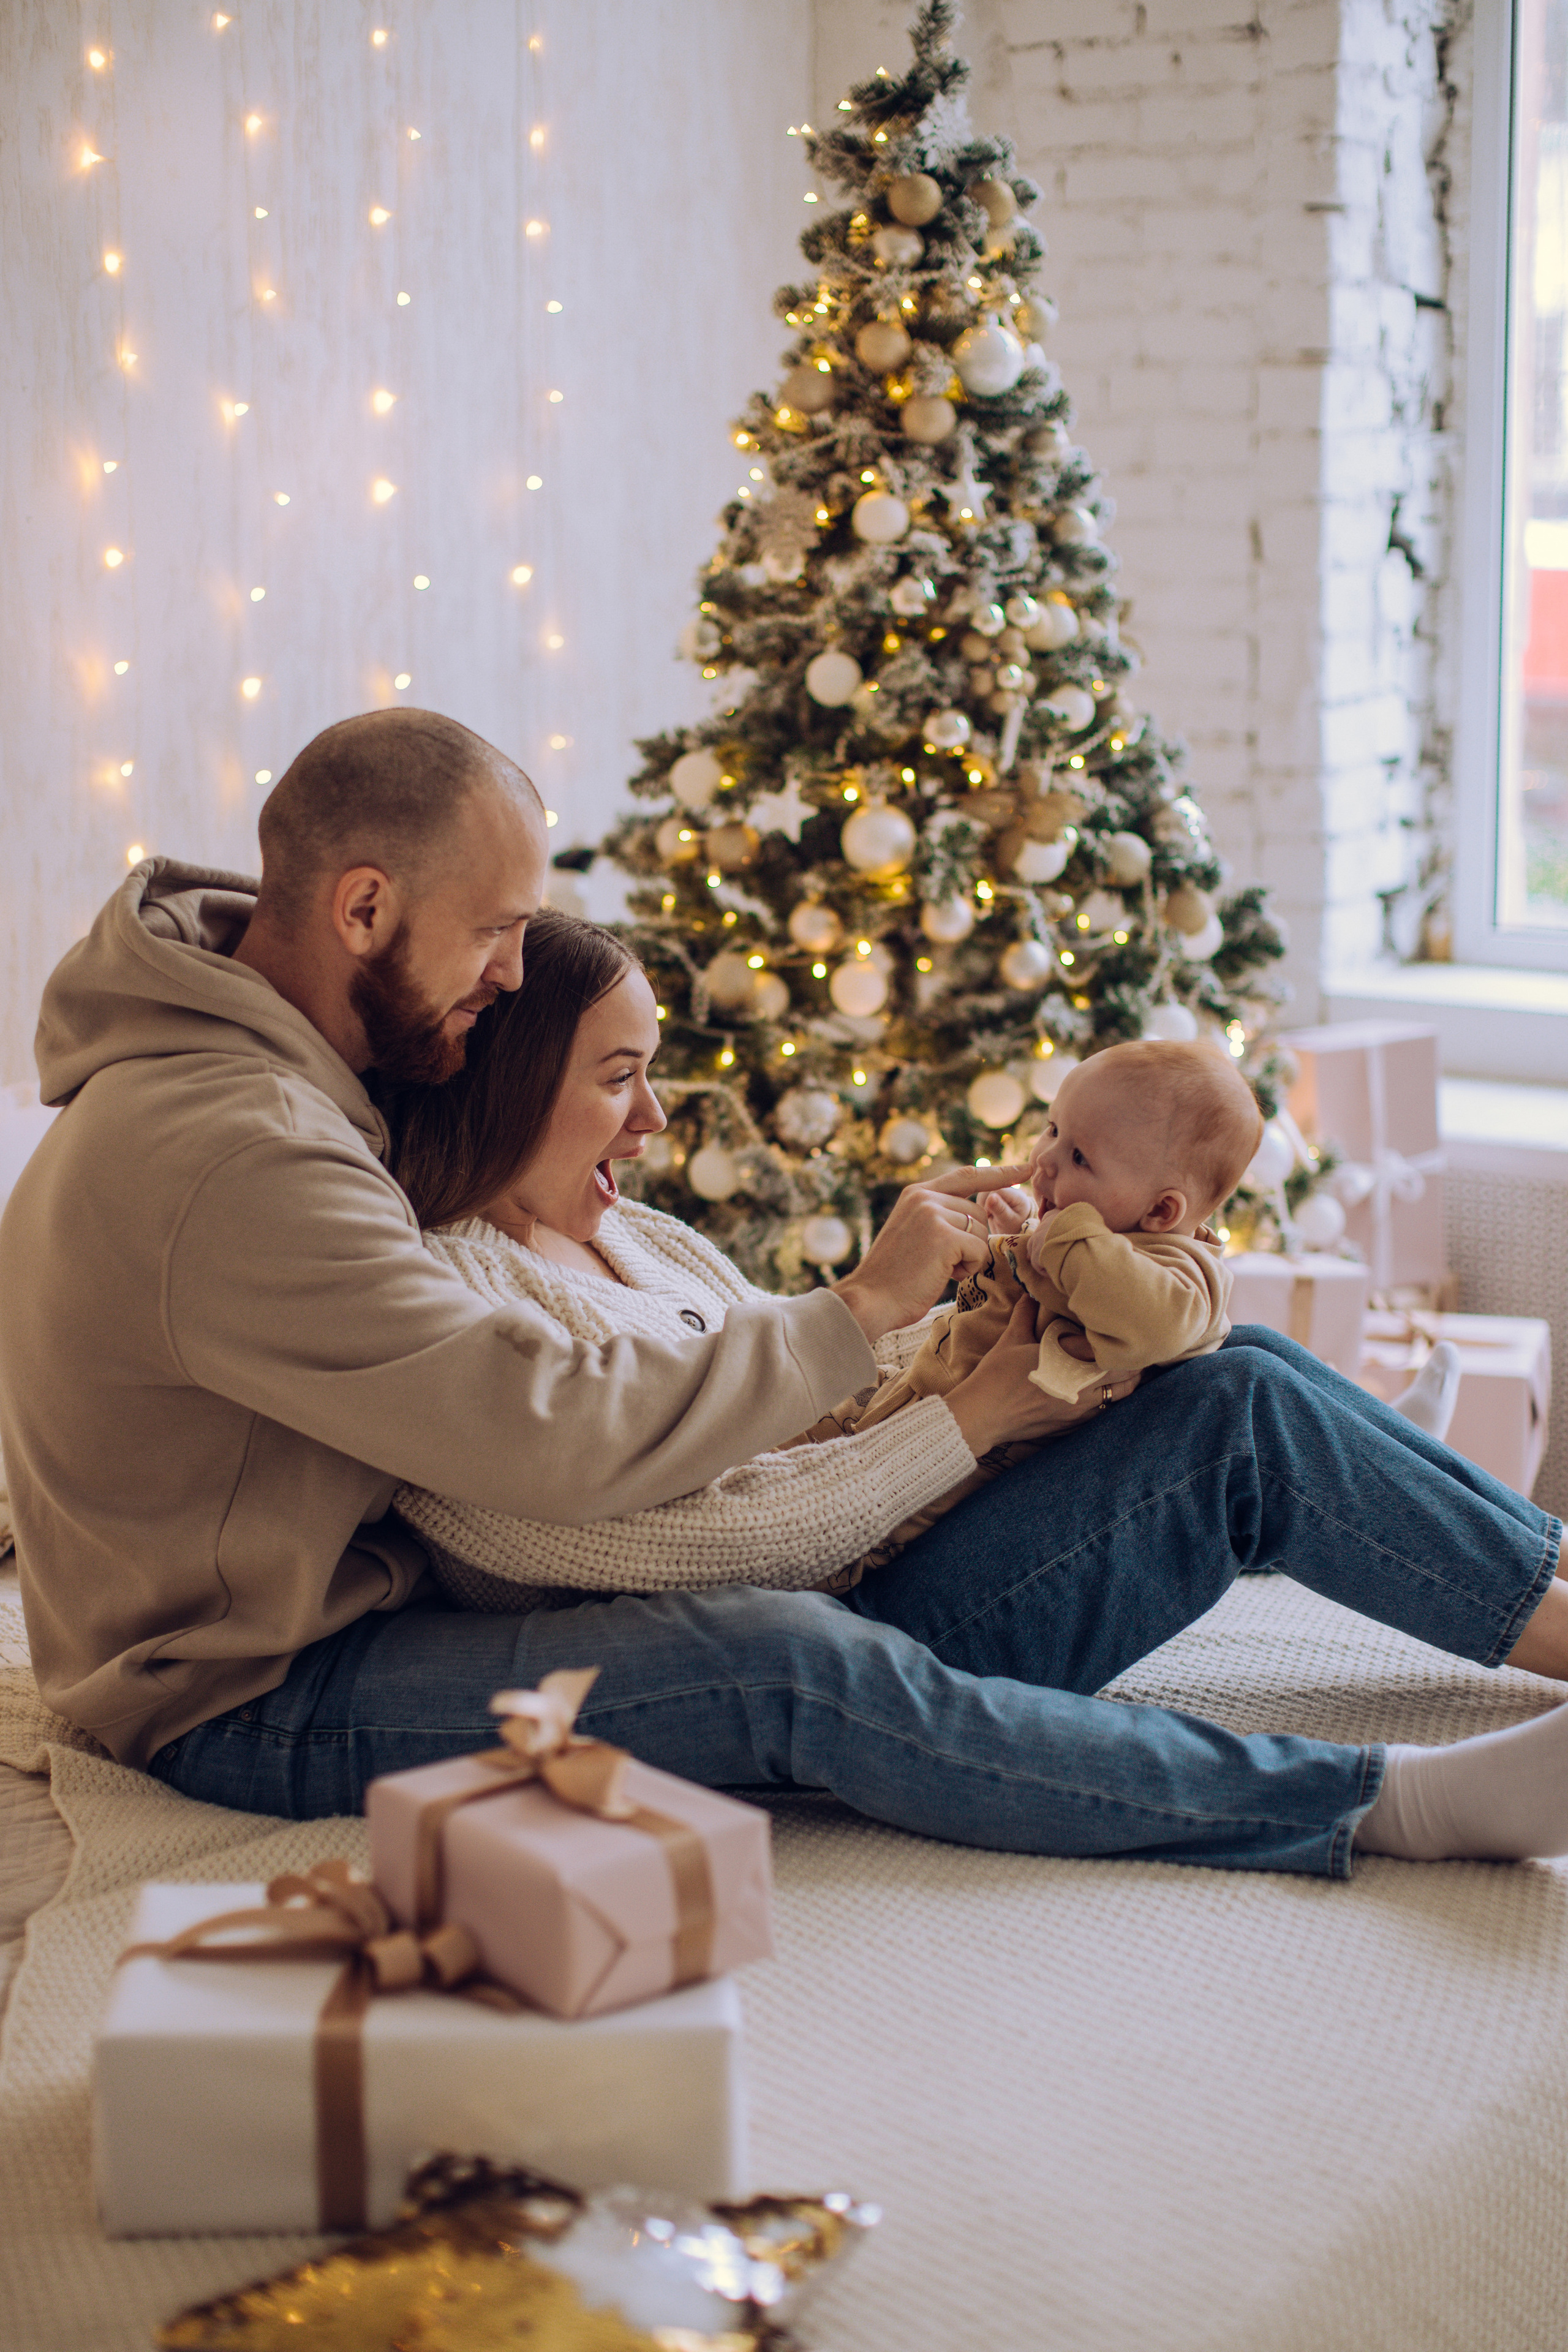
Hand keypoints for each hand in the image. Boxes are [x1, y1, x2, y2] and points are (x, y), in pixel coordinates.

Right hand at [834, 1164, 1031, 1343]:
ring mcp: (934, 1214)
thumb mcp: (914, 1233)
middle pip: (979, 1213)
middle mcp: (925, 1197)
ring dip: (969, 1257)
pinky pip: (980, 1251)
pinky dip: (968, 1269)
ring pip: (982, 1233)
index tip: (1026, 1168)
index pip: (967, 1176)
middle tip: (941, 1263)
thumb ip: (940, 1216)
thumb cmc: (895, 1277)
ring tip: (937, 1269)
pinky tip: (941, 1275)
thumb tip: (978, 1216)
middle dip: (972, 1242)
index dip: (999, 1173)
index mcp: (917, 1193)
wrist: (870, 1299)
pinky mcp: (944, 1236)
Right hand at [942, 1295, 1140, 1455]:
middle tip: (1132, 1352)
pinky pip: (1099, 1413)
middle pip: (1126, 1380)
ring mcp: (1078, 1411)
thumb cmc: (996, 1375)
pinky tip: (1098, 1391)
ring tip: (1122, 1371)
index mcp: (1071, 1364)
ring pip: (1117, 1399)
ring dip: (1122, 1385)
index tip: (1129, 1335)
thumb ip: (1026, 1313)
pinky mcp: (1070, 1426)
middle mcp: (1081, 1390)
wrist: (982, 1415)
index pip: (1116, 1357)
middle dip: (1133, 1367)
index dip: (1128, 1347)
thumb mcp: (1012, 1339)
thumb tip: (1031, 1293)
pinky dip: (1104, 1401)